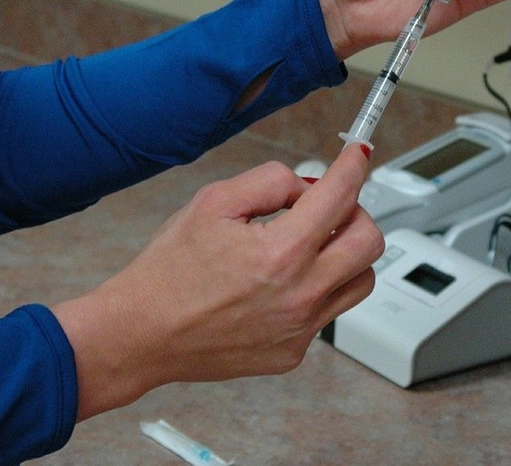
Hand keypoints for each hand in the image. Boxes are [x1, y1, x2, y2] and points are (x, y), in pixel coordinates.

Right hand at [52, 144, 382, 419]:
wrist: (141, 334)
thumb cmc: (169, 271)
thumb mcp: (213, 202)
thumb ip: (271, 182)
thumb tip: (308, 186)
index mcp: (280, 253)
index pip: (341, 196)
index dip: (354, 166)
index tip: (358, 156)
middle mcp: (299, 295)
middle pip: (370, 242)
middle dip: (356, 213)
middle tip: (330, 207)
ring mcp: (300, 329)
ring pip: (360, 279)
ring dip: (346, 254)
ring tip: (309, 245)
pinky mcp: (293, 353)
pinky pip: (328, 312)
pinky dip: (318, 288)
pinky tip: (282, 283)